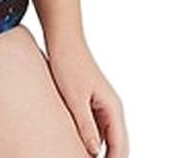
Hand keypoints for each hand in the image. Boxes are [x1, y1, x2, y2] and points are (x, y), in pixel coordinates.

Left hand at [46, 35, 127, 156]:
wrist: (63, 37)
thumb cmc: (68, 63)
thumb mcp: (74, 98)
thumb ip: (85, 125)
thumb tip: (93, 152)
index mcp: (113, 108)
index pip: (120, 147)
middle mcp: (111, 108)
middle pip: (115, 144)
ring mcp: (101, 104)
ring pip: (104, 136)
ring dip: (96, 149)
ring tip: (79, 155)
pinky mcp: (90, 100)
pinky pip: (94, 126)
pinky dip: (88, 137)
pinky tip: (74, 143)